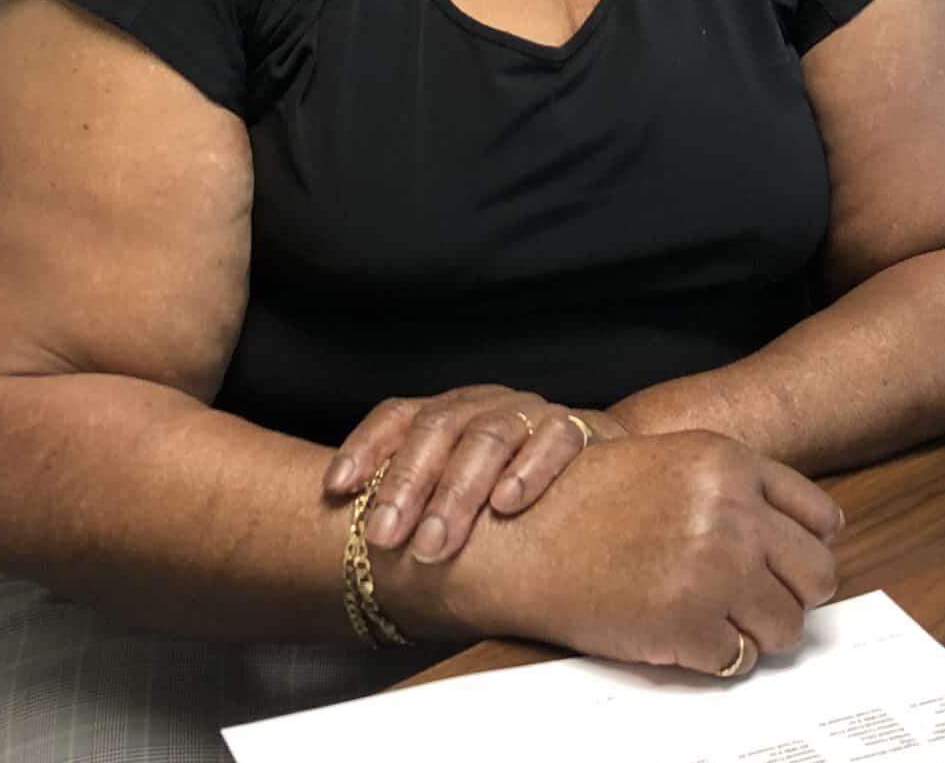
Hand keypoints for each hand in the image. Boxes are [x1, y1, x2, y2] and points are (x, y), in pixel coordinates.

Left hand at [323, 386, 628, 563]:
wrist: (608, 482)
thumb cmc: (512, 493)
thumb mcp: (458, 490)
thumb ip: (415, 498)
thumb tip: (350, 524)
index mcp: (450, 410)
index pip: (398, 414)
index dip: (364, 446)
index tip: (336, 490)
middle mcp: (486, 404)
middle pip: (438, 428)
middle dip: (406, 484)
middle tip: (383, 539)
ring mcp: (533, 413)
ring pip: (489, 436)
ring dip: (458, 490)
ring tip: (434, 540)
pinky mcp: (582, 429)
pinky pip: (555, 441)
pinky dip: (530, 470)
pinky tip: (507, 504)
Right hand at [438, 430, 844, 676]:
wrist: (520, 537)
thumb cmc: (585, 499)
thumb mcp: (669, 462)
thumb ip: (734, 485)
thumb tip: (808, 531)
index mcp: (729, 463)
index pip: (821, 520)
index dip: (809, 549)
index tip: (790, 565)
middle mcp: (732, 512)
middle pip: (817, 577)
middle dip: (790, 596)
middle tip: (754, 600)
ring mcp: (714, 568)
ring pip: (786, 626)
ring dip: (755, 631)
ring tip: (711, 617)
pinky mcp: (689, 623)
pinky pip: (738, 660)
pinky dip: (713, 656)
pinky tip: (678, 631)